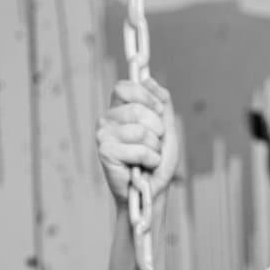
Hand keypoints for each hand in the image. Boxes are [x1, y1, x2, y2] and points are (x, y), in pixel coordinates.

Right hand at [95, 76, 178, 203]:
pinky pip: (139, 149)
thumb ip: (162, 103)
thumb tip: (149, 79)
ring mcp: (103, 135)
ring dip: (155, 148)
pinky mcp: (105, 152)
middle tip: (154, 144)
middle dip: (157, 130)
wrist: (153, 190)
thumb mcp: (166, 127)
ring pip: (141, 131)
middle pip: (138, 109)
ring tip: (149, 157)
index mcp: (119, 109)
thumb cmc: (157, 161)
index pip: (125, 87)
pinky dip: (150, 160)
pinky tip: (144, 166)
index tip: (158, 112)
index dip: (145, 96)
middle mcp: (107, 119)